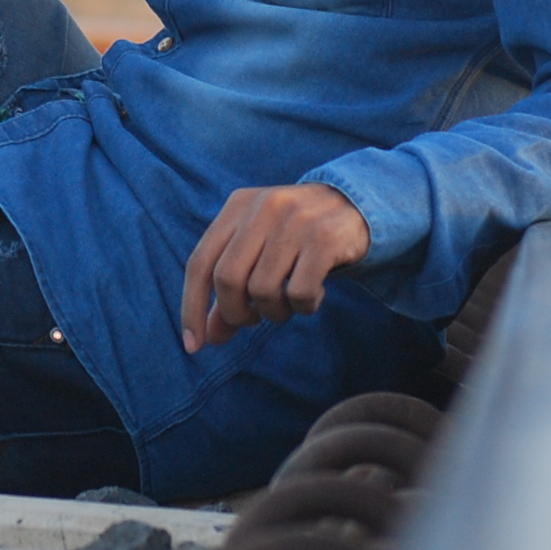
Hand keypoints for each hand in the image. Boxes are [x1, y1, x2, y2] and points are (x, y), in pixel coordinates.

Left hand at [180, 183, 370, 352]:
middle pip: (228, 279)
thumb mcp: (260, 251)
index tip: (195, 344)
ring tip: (289, 303)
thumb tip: (210, 337)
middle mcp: (262, 208)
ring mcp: (294, 220)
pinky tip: (315, 296)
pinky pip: (300, 292)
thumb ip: (233, 290)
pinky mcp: (324, 238)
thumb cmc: (298, 236)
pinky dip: (304, 307)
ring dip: (274, 311)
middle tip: (252, 320)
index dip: (192, 307)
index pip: (200, 263)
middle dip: (235, 313)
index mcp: (237, 206)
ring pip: (263, 289)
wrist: (358, 205)